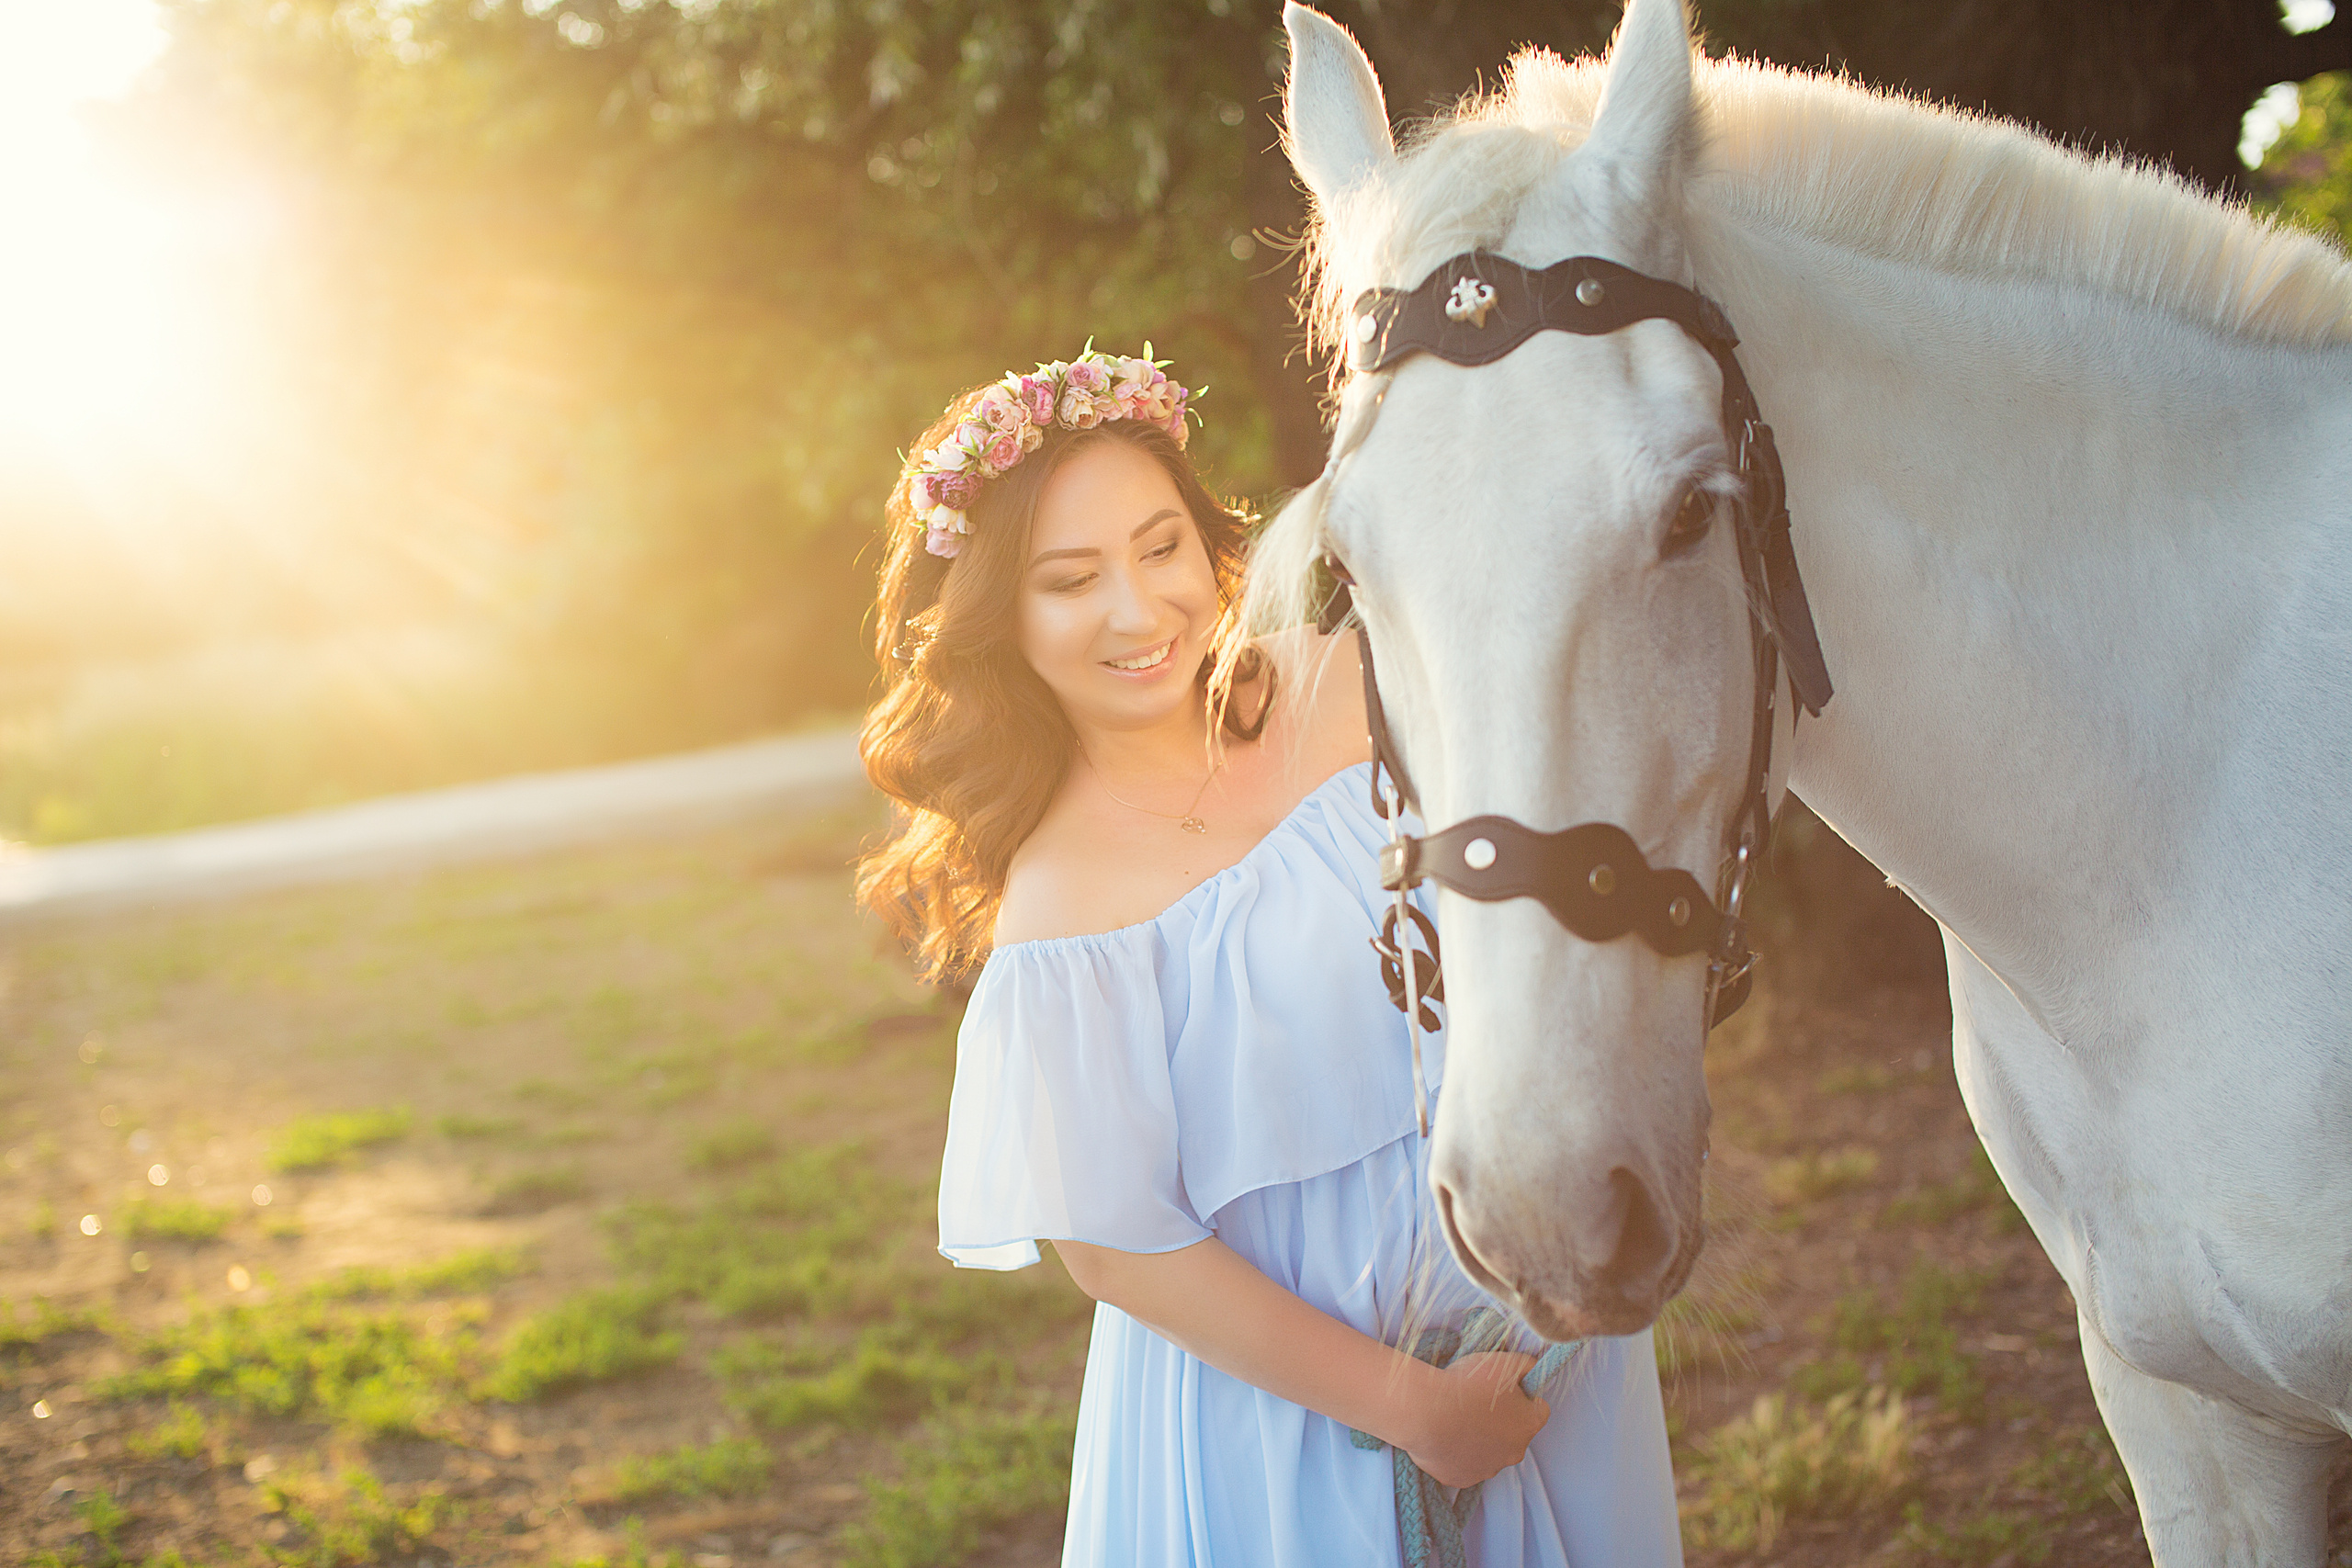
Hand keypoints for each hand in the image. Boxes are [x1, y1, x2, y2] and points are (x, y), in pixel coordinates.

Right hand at [1403, 1350, 1548, 1488]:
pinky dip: (1458, 1451)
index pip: (1538, 1409)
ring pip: (1490, 1451)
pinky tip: (1445, 1434)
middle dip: (1501, 1419)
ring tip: (1457, 1416)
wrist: (1426, 1411)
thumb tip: (1533, 1370)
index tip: (1504, 1388)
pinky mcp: (1462, 1478)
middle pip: (1514, 1433)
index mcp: (1529, 1425)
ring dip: (1480, 1436)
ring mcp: (1487, 1469)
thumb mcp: (1505, 1363)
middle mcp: (1514, 1453)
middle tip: (1477, 1400)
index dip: (1522, 1395)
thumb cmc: (1466, 1386)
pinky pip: (1464, 1464)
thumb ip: (1528, 1365)